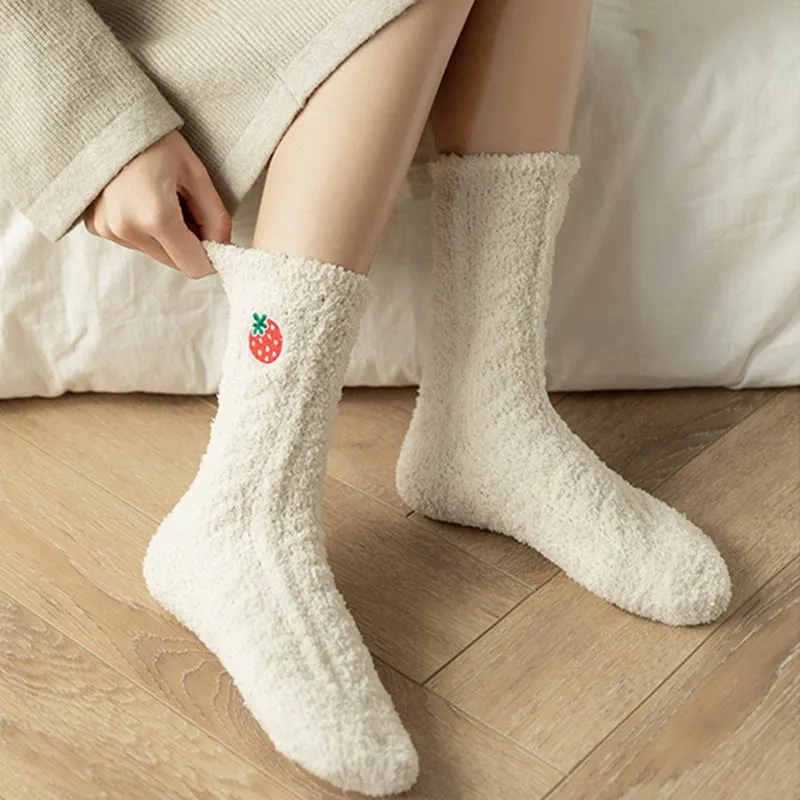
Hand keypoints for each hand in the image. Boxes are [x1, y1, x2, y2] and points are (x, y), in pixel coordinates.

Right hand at [84, 131, 231, 278]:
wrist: (103, 118)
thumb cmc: (153, 139)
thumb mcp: (195, 173)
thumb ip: (216, 217)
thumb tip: (222, 246)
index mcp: (155, 217)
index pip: (194, 267)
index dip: (212, 259)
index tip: (218, 243)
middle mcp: (127, 229)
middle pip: (175, 262)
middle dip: (190, 244)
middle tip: (189, 208)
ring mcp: (108, 230)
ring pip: (156, 253)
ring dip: (167, 237)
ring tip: (161, 197)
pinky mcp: (96, 227)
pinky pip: (134, 242)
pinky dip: (146, 230)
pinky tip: (141, 199)